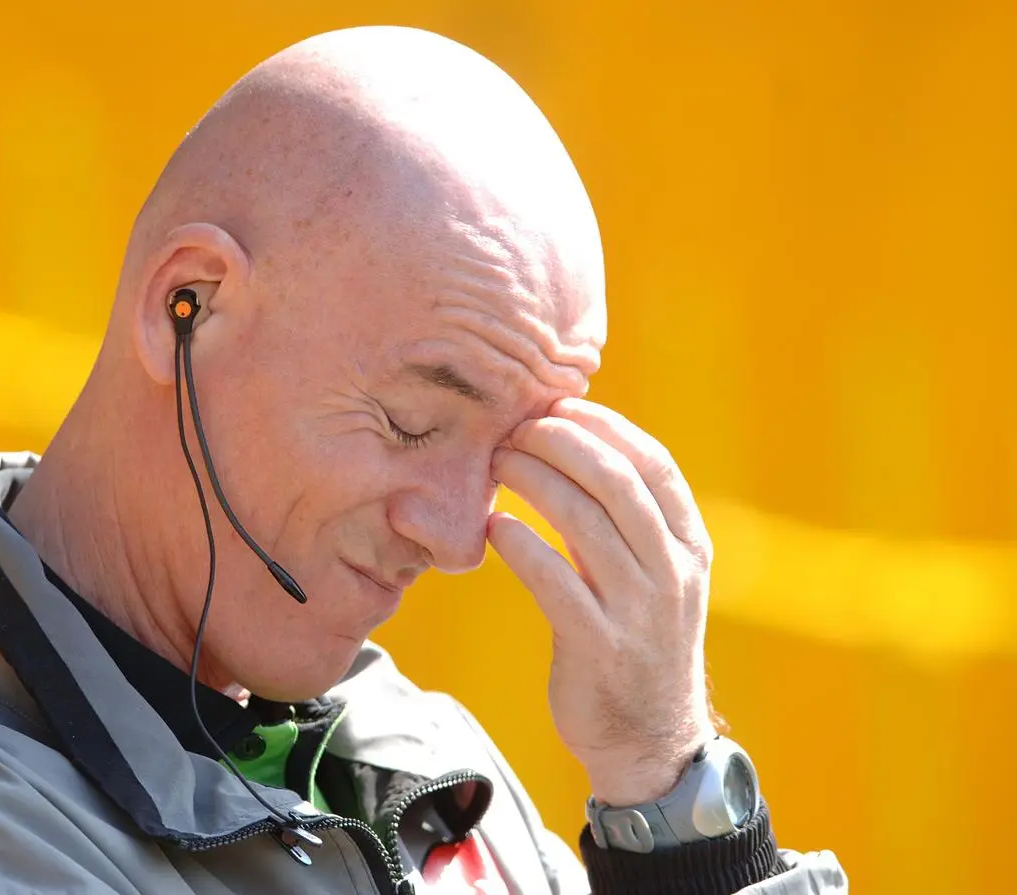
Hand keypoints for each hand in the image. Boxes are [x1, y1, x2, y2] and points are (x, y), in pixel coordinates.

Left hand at [487, 398, 716, 805]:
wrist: (648, 739)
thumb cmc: (636, 639)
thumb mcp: (653, 575)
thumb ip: (624, 520)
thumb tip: (571, 443)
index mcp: (690, 545)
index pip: (653, 464)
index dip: (603, 426)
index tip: (558, 404)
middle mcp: (674, 572)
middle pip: (618, 482)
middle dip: (561, 443)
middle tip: (515, 429)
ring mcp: (640, 611)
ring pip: (584, 523)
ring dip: (534, 481)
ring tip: (496, 464)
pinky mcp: (599, 646)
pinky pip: (554, 581)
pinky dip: (521, 545)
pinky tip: (494, 526)